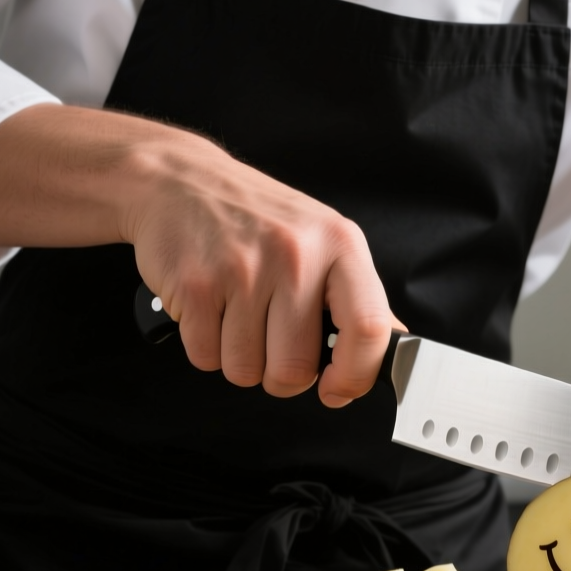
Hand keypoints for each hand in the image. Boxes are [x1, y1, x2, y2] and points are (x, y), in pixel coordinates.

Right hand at [119, 130, 400, 406]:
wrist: (178, 180)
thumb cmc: (256, 216)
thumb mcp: (322, 240)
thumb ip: (357, 295)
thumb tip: (393, 344)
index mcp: (339, 245)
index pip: (369, 328)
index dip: (355, 376)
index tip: (338, 389)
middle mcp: (296, 255)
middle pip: (296, 368)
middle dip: (281, 374)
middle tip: (272, 342)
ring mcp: (243, 269)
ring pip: (246, 371)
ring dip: (240, 359)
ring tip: (238, 315)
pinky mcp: (196, 285)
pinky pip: (206, 358)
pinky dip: (205, 347)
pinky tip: (211, 309)